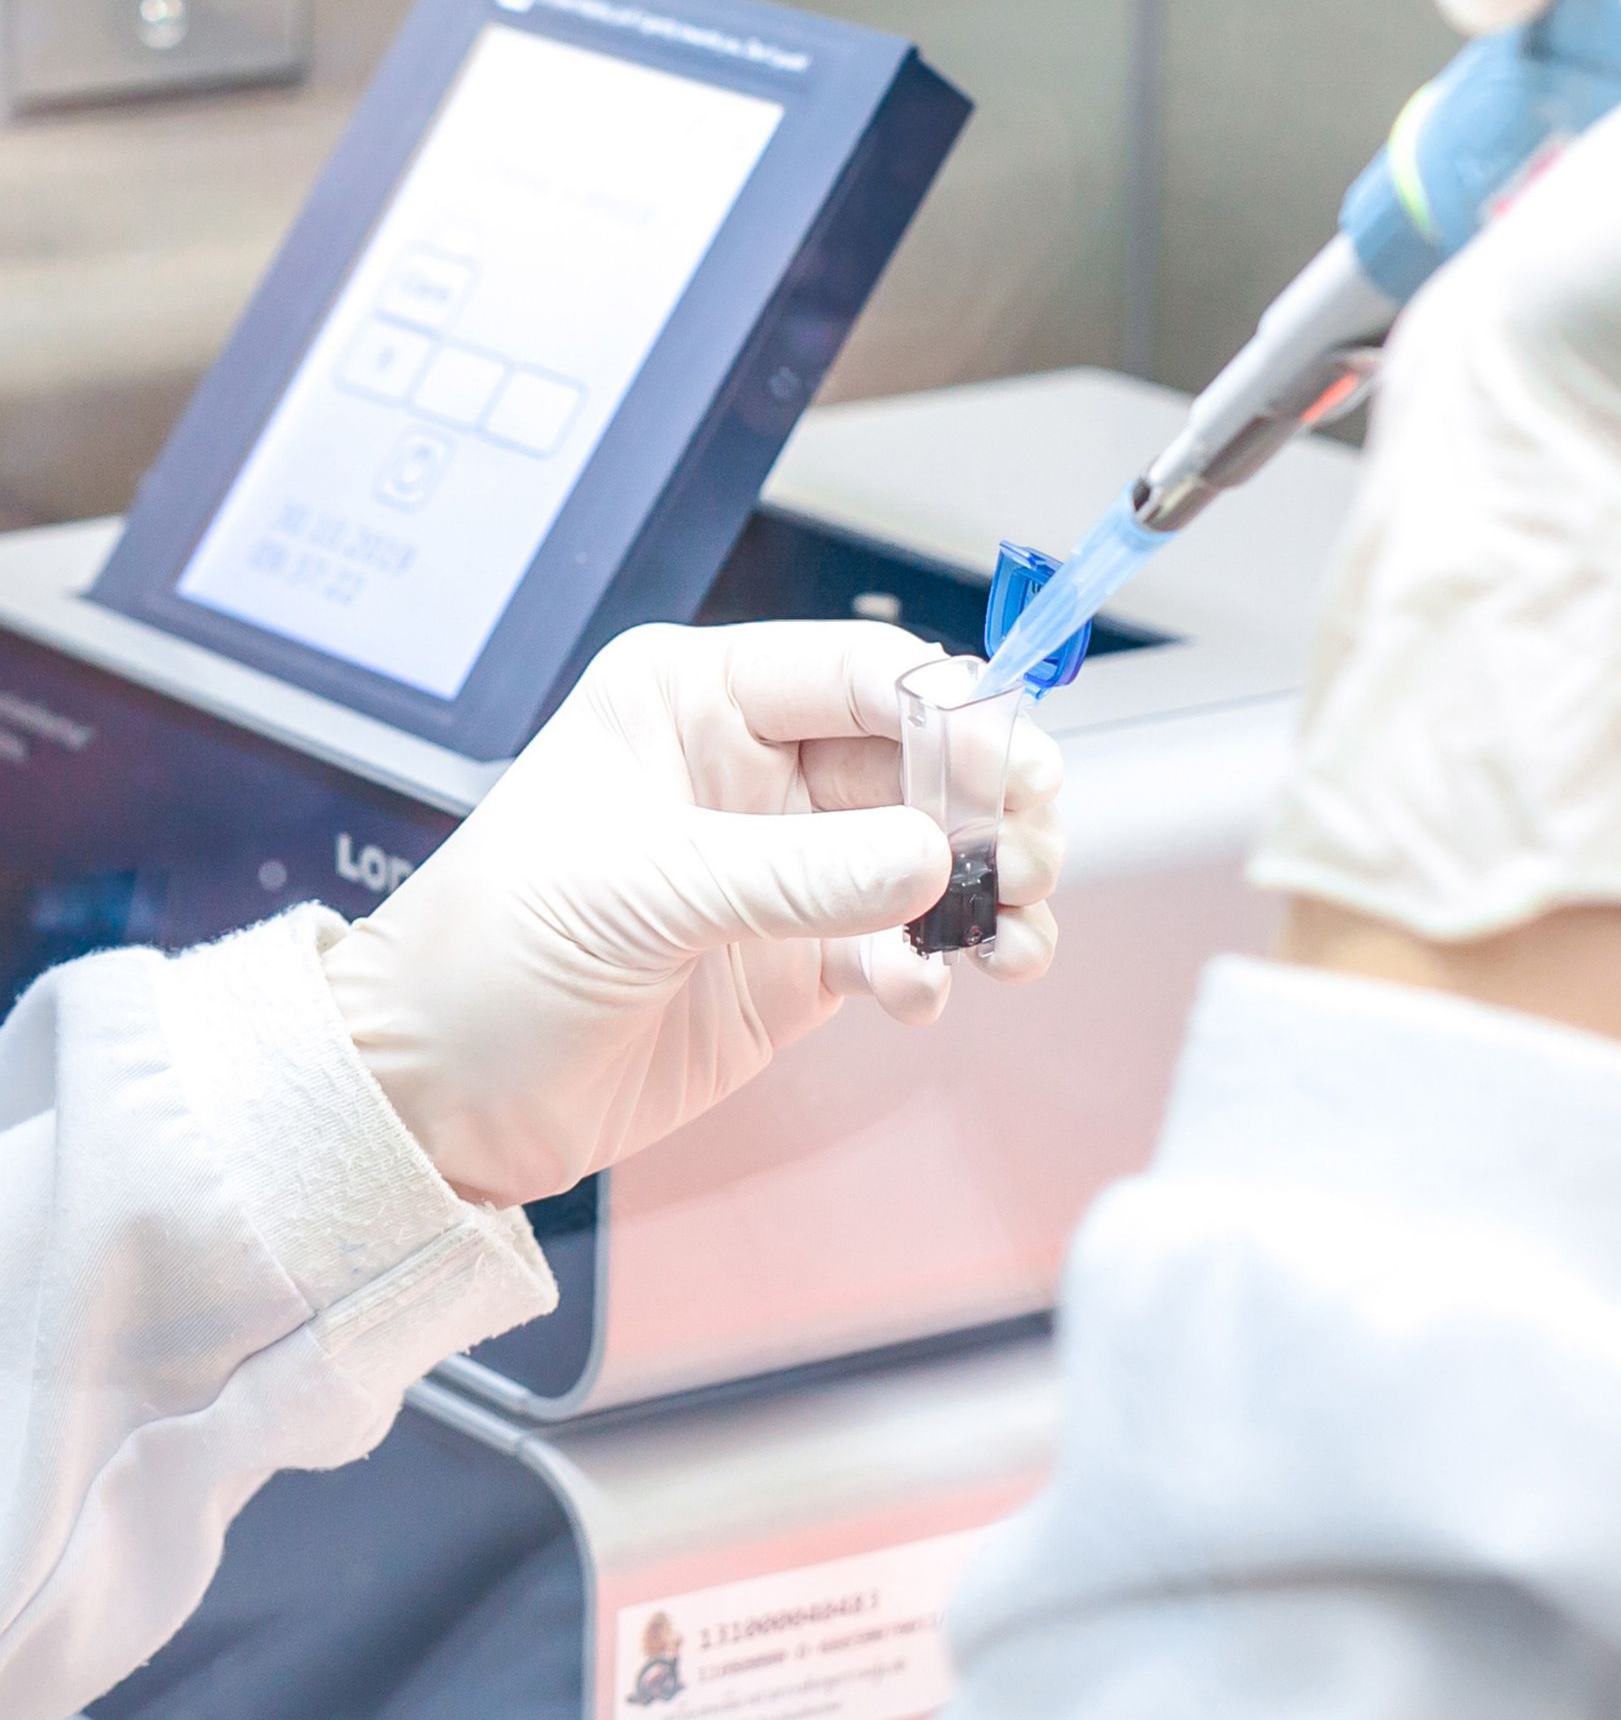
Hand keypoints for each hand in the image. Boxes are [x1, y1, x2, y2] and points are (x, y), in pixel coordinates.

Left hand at [323, 622, 1064, 1206]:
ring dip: (985, 888)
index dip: (945, 711)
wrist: (440, 1099)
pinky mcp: (804, 958)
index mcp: (694, 698)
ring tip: (1012, 934)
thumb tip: (929, 857)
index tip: (1006, 767)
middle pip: (916, 760)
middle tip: (1031, 850)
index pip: (853, 672)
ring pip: (929, 852)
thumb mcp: (639, 888)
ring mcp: (786, 867)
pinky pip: (905, 943)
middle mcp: (753, 770)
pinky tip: (924, 993)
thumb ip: (793, 872)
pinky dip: (937, 965)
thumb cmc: (490, 953)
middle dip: (987, 804)